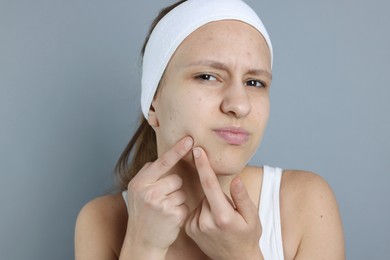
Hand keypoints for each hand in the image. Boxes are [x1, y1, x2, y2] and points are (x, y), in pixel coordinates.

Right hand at [124, 137, 192, 253]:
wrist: (141, 242)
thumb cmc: (142, 214)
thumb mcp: (137, 192)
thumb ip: (149, 176)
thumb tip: (164, 159)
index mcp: (139, 183)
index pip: (162, 162)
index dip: (176, 150)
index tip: (189, 139)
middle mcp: (148, 192)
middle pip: (175, 178)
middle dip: (173, 187)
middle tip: (161, 200)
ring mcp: (160, 204)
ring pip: (181, 191)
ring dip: (177, 199)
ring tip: (164, 210)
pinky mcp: (172, 215)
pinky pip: (185, 204)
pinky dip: (180, 211)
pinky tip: (169, 218)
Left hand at [185, 147, 262, 259]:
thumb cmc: (248, 236)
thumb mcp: (252, 217)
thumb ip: (242, 197)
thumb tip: (235, 178)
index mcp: (222, 216)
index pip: (210, 184)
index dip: (203, 165)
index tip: (197, 150)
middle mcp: (205, 221)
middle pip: (208, 192)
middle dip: (217, 195)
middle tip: (229, 211)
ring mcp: (194, 226)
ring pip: (202, 201)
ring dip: (210, 204)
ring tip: (221, 220)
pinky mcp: (188, 228)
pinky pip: (195, 209)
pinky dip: (203, 211)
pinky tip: (212, 223)